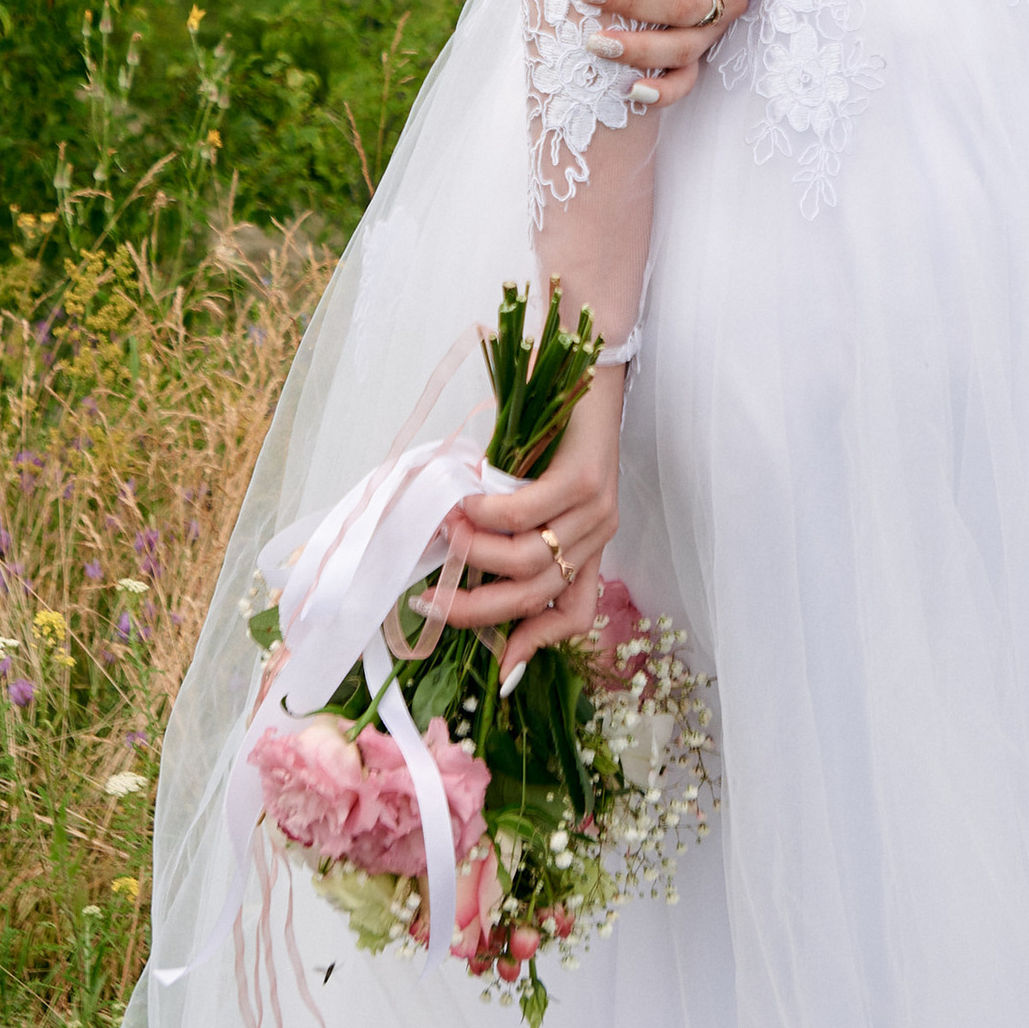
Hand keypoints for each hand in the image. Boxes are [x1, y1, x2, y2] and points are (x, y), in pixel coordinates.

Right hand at [446, 372, 621, 691]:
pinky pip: (527, 513)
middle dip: (478, 609)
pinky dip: (487, 515)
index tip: (500, 672)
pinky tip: (463, 505)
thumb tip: (451, 548)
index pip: (575, 613)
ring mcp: (594, 509)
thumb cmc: (552, 418)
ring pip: (528, 561)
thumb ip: (508, 521)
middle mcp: (597, 534)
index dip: (536, 645)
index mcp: (588, 544)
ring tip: (444, 535)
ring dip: (476, 556)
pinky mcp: (584, 479)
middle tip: (431, 602)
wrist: (592, 356)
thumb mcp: (534, 481)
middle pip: (537, 596)